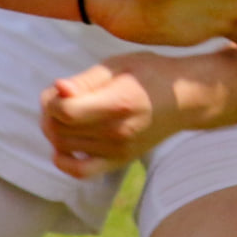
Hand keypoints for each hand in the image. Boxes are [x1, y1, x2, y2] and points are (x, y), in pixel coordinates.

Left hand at [39, 53, 182, 176]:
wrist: (186, 100)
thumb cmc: (149, 75)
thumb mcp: (118, 65)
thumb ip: (84, 80)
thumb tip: (58, 89)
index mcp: (118, 103)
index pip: (66, 111)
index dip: (52, 100)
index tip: (61, 89)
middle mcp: (118, 131)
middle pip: (60, 129)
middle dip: (49, 112)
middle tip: (62, 98)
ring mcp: (119, 150)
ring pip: (63, 146)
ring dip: (54, 130)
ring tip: (67, 113)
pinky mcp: (119, 161)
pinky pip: (81, 172)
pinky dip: (64, 161)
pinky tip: (63, 146)